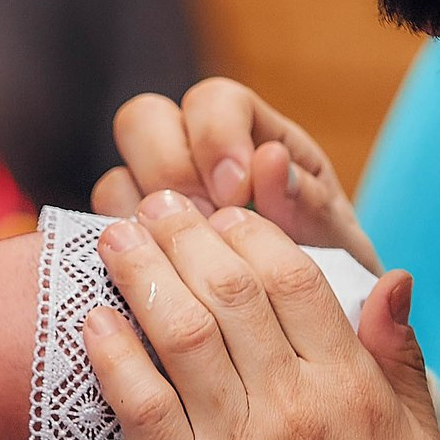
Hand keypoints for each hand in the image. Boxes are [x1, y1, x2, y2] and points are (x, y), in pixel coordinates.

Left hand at [81, 193, 439, 439]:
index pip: (289, 275)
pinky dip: (111, 352)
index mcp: (351, 389)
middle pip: (224, 288)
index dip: (245, 232)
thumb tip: (390, 276)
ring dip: (138, 272)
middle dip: (181, 233)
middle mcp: (292, 407)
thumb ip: (399, 358)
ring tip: (113, 237)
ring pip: (176, 330)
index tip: (217, 215)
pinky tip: (91, 319)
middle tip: (152, 206)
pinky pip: (139, 405)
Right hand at [95, 78, 379, 273]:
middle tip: (201, 224)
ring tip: (187, 268)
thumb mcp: (337, 242)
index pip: (213, 101)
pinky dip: (128, 263)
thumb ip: (310, 202)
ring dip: (144, 222)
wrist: (315, 338)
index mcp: (253, 136)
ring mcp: (155, 205)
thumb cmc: (333, 276)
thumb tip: (270, 160)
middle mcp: (194, 159)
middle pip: (144, 121)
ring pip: (115, 182)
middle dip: (168, 170)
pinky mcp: (135, 252)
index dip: (215, 137)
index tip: (237, 191)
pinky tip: (164, 293)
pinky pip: (102, 242)